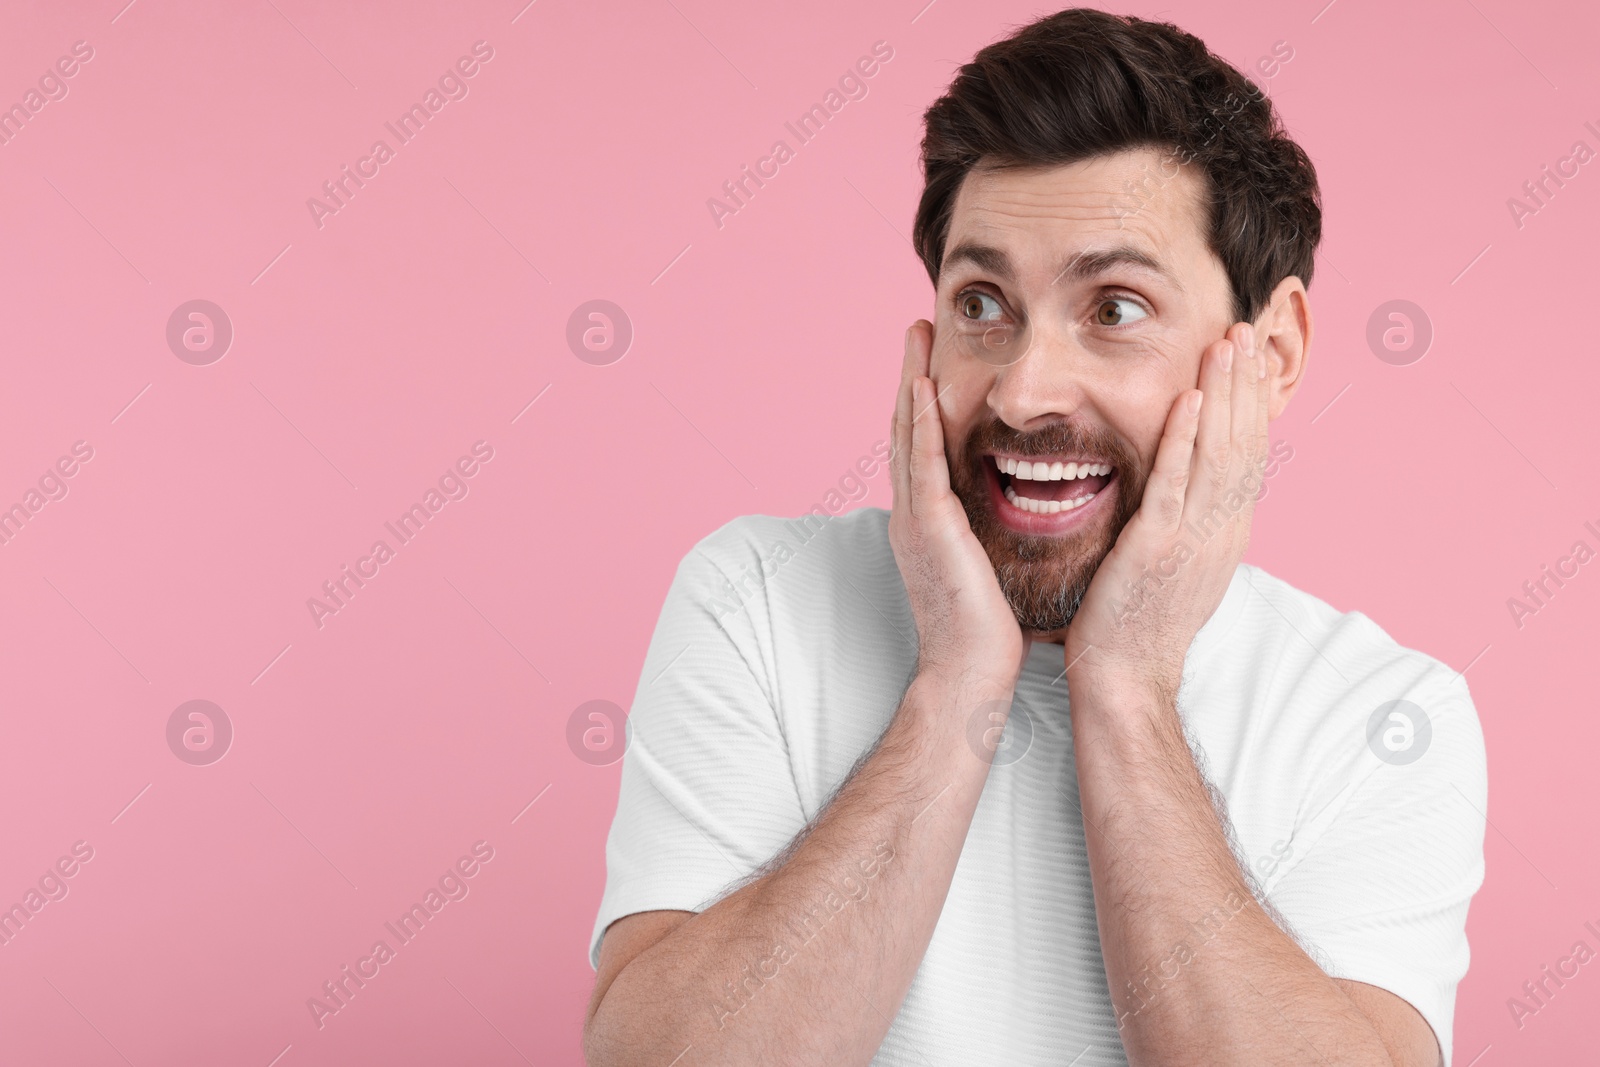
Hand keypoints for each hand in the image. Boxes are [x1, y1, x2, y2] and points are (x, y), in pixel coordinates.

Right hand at [888, 320, 1029, 691]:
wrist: (971, 675)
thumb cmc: (990, 632)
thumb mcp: (990, 567)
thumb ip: (992, 532)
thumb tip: (1024, 507)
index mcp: (928, 523)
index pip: (924, 449)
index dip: (923, 403)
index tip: (932, 361)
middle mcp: (913, 515)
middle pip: (905, 430)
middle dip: (909, 377)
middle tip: (916, 328)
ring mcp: (914, 520)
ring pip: (906, 436)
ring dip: (908, 382)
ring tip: (915, 335)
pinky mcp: (927, 529)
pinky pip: (921, 465)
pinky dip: (917, 423)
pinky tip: (921, 388)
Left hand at [1064, 321, 1269, 699]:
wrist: (1126, 677)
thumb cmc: (1140, 623)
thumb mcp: (1180, 563)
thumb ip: (1190, 520)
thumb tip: (1193, 485)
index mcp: (1226, 532)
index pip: (1248, 452)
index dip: (1252, 401)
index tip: (1252, 355)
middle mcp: (1221, 530)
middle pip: (1243, 442)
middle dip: (1245, 382)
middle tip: (1246, 328)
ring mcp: (1193, 538)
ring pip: (1217, 453)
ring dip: (1224, 394)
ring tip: (1226, 342)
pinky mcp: (1157, 547)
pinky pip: (1174, 484)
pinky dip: (1183, 438)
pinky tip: (1188, 399)